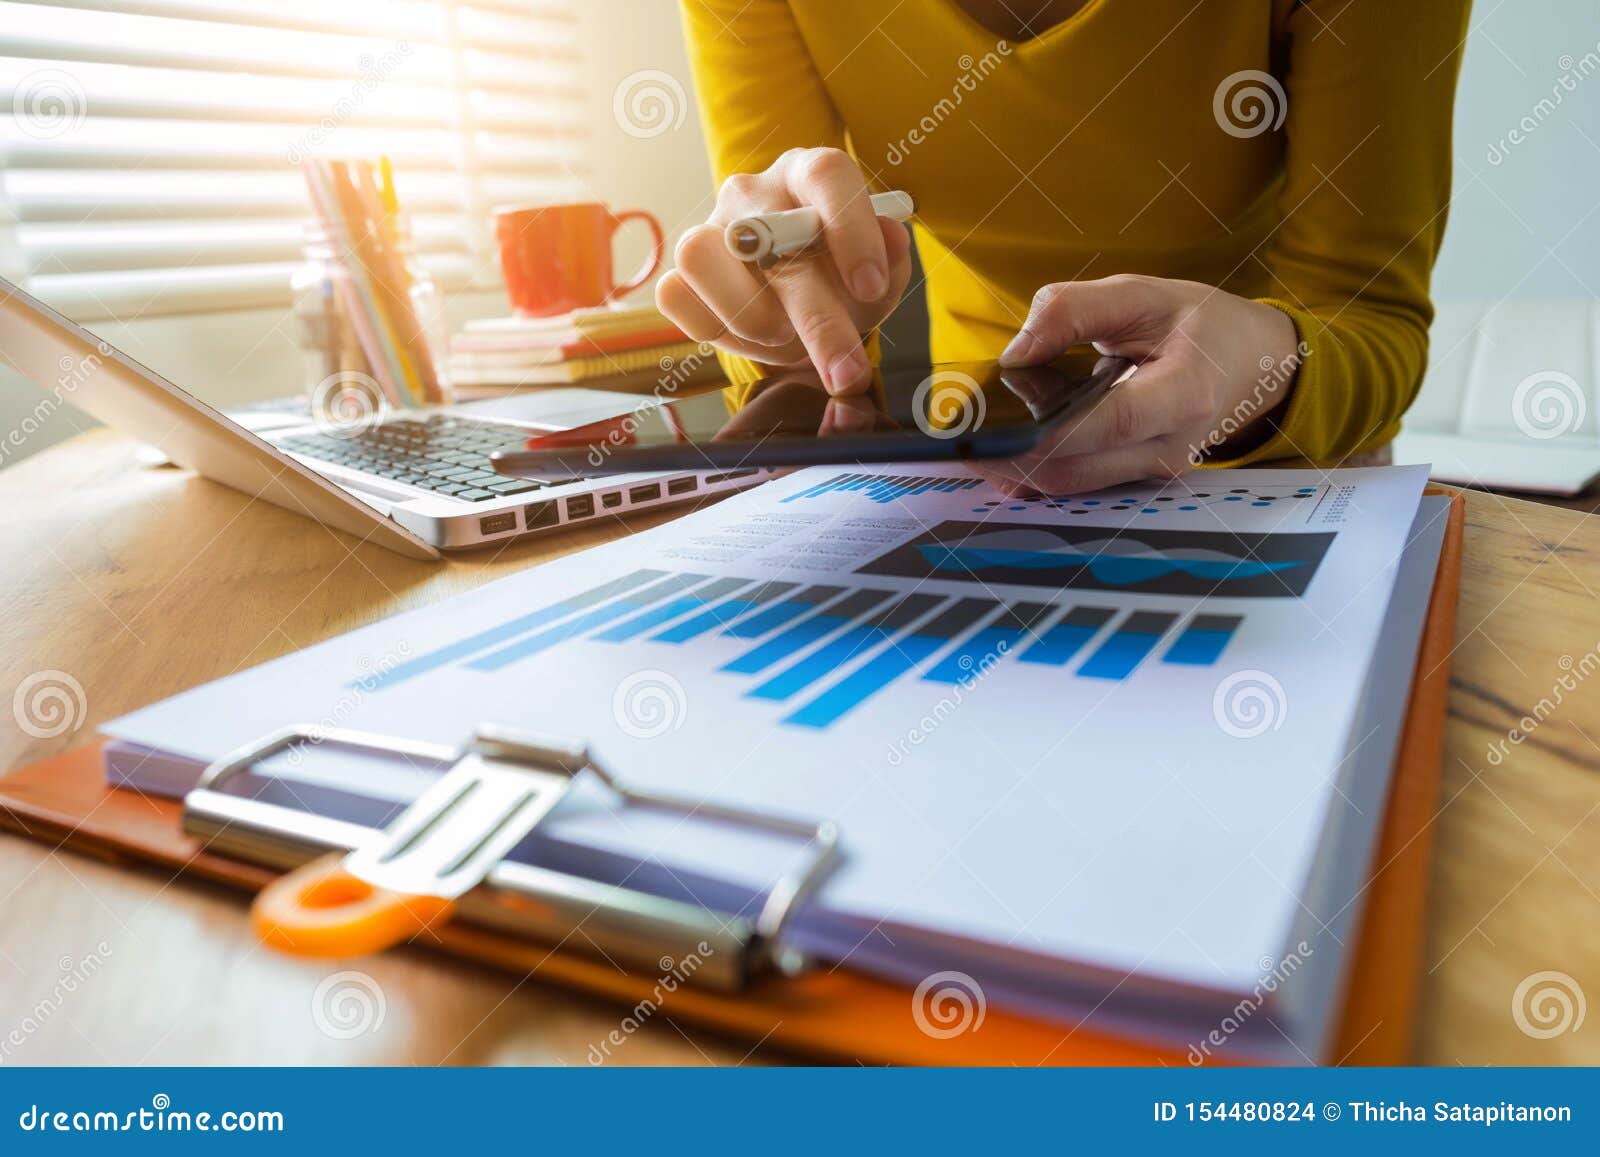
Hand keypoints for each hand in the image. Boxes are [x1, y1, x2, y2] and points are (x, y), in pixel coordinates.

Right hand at [655, 147, 912, 394]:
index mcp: (808, 175)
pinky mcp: (681, 274)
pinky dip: (709, 326)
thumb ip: (891, 258)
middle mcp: (753, 195)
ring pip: (699, 253)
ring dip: (747, 312)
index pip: (826, 175)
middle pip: (770, 236)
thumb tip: (891, 238)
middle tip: (845, 370)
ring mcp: (710, 230)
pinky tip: (749, 337)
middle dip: (817, 317)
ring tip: (783, 335)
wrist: (801, 310)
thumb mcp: (880, 275)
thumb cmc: (842, 282)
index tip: (871, 286)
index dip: (850, 230)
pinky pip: (673, 294)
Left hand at [977, 275, 1301, 495]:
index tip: (989, 430)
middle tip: (955, 438)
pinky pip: (1078, 485)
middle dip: (1010, 458)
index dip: (1047, 433)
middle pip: (1076, 469)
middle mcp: (1170, 447)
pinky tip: (1002, 451)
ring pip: (1070, 485)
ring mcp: (1154, 472)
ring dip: (1015, 468)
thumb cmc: (1199, 325)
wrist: (1253, 365)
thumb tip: (1015, 350)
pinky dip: (1035, 470)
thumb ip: (1076, 310)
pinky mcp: (1136, 480)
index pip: (1109, 424)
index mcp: (1183, 395)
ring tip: (971, 440)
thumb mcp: (1144, 294)